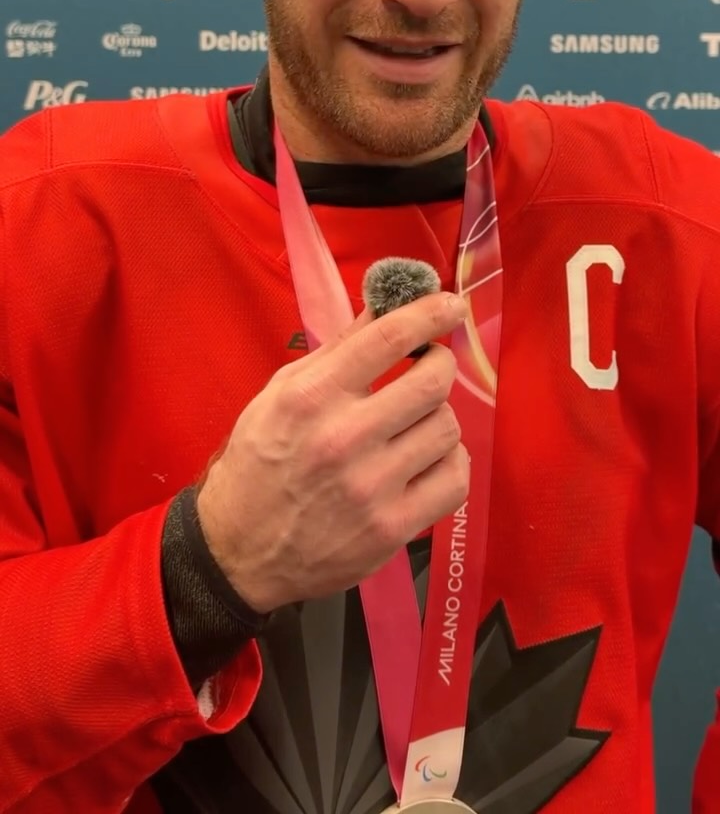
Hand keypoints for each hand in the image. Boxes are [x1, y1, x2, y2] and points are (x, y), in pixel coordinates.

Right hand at [196, 290, 468, 611]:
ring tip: (414, 423)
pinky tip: (426, 460)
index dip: (430, 313)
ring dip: (438, 417)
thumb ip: (336, 351)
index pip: (389, 338)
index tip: (451, 305)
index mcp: (312, 397)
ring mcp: (372, 487)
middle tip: (429, 367)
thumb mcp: (280, 394)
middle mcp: (344, 438)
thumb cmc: (259, 462)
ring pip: (447, 428)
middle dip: (439, 364)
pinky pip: (455, 479)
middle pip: (432, 381)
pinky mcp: (392, 528)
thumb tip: (385, 307)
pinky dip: (449, 462)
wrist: (239, 551)